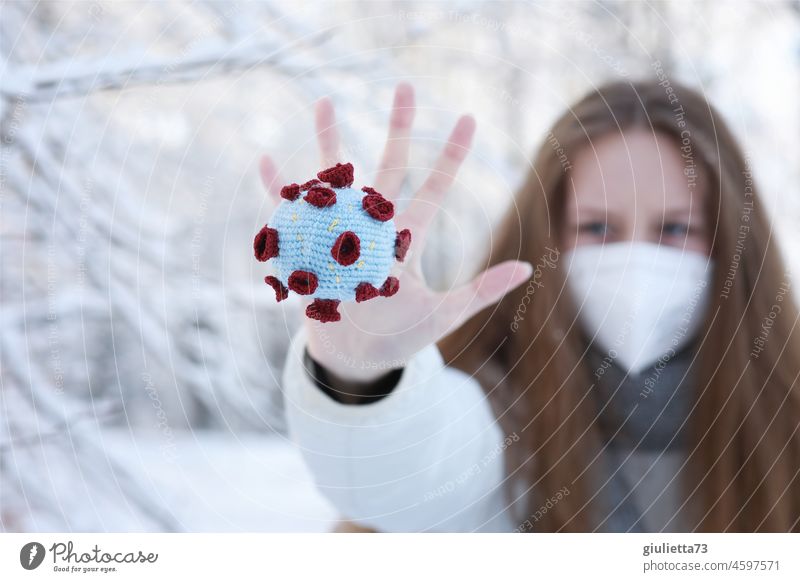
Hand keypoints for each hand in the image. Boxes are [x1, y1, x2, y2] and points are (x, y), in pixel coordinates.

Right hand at [259, 84, 531, 380]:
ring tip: (324, 101)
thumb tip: (527, 268)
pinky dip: (279, 190)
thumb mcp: (444, 316)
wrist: (355, 358)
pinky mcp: (310, 247)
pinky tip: (267, 161)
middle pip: (388, 168)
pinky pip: (290, 214)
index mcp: (407, 237)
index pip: (434, 189)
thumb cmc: (399, 338)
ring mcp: (341, 232)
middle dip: (397, 129)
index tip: (467, 118)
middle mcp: (375, 226)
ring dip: (330, 142)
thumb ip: (481, 291)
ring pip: (337, 178)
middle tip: (404, 86)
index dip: (451, 156)